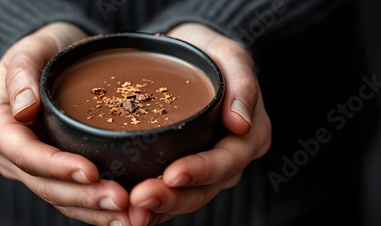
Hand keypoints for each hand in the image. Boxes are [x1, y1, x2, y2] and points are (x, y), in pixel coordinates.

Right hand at [0, 22, 131, 225]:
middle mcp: (13, 153)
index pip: (24, 153)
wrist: (57, 56)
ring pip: (60, 198)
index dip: (56, 166)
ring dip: (93, 211)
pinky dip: (95, 209)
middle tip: (121, 200)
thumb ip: (21, 74)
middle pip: (44, 183)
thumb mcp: (29, 50)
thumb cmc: (44, 50)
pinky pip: (73, 195)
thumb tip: (23, 108)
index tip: (90, 170)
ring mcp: (33, 166)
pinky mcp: (55, 171)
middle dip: (82, 196)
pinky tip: (122, 215)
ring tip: (128, 216)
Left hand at [128, 23, 271, 224]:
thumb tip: (241, 123)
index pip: (226, 160)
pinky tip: (131, 212)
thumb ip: (242, 82)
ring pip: (186, 198)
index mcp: (249, 136)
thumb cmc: (209, 54)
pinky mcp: (186, 171)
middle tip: (139, 198)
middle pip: (204, 188)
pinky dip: (154, 207)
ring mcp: (207, 170)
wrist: (189, 57)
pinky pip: (172, 195)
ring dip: (160, 208)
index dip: (200, 171)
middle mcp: (229, 159)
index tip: (172, 174)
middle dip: (172, 197)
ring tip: (131, 213)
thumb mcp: (230, 56)